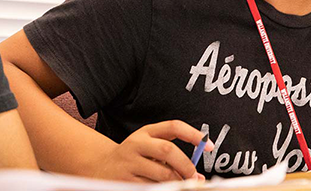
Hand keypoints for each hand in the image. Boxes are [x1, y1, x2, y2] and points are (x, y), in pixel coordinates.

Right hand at [91, 120, 213, 181]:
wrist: (101, 167)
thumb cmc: (134, 158)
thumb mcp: (149, 147)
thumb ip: (172, 155)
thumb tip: (198, 177)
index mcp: (146, 132)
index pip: (174, 126)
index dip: (194, 135)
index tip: (209, 146)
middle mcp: (136, 143)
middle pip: (168, 150)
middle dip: (186, 165)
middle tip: (194, 176)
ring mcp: (129, 162)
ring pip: (162, 174)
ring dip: (176, 182)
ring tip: (178, 184)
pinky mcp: (125, 180)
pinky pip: (151, 187)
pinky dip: (162, 189)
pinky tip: (163, 188)